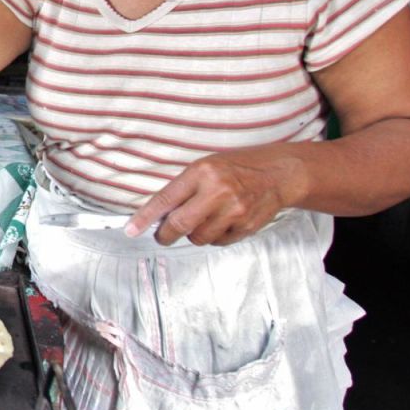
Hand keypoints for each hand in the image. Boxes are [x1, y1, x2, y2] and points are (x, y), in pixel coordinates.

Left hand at [125, 150, 302, 245]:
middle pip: (180, 225)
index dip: (145, 218)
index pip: (166, 199)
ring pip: (198, 238)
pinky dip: (214, 237)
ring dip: (194, 234)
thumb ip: (184, 188)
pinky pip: (218, 242)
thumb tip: (159, 214)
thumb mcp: (206, 167)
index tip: (131, 230)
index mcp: (202, 172)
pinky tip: (223, 221)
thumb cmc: (237, 168)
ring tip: (204, 218)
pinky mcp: (247, 226)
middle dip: (166, 234)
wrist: (279, 173)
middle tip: (162, 235)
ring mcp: (234, 211)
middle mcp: (218, 192)